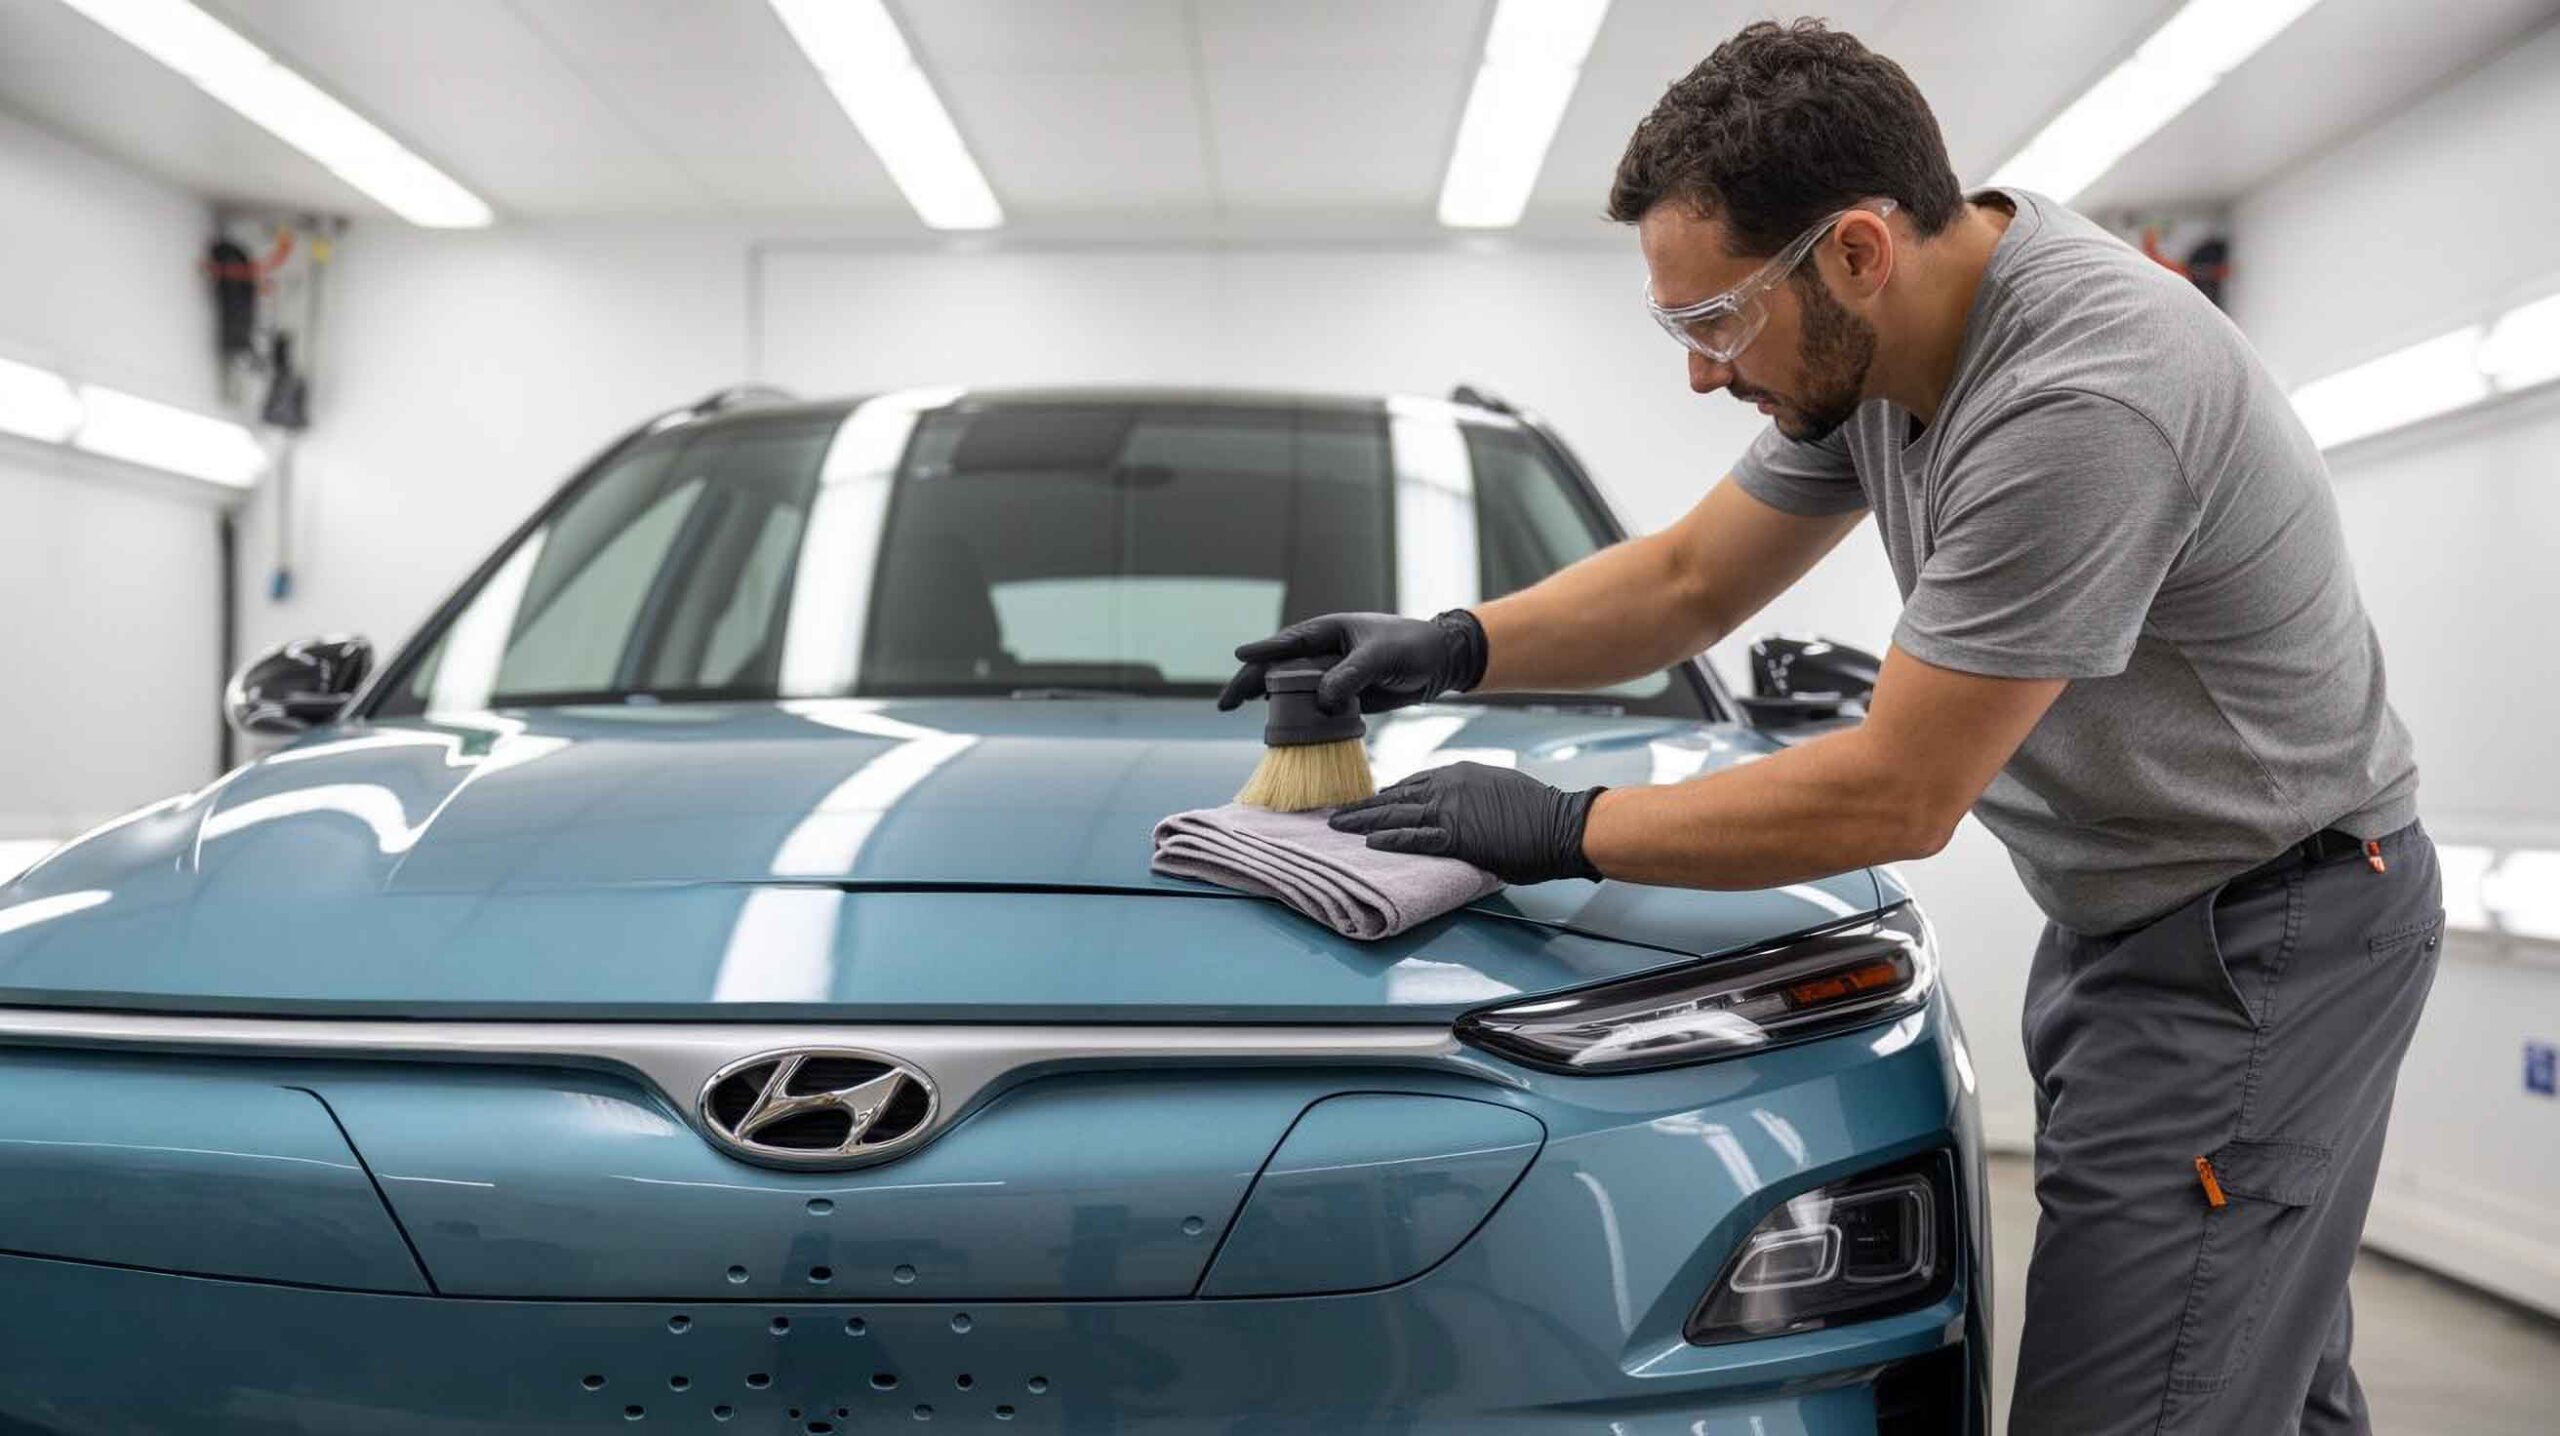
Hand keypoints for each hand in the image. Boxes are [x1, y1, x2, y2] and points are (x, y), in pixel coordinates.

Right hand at [1216, 610, 1487, 714]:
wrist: (1438, 662)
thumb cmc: (1411, 646)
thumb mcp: (1380, 657)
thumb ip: (1350, 676)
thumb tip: (1320, 700)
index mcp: (1329, 631)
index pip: (1289, 641)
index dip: (1263, 650)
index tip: (1239, 655)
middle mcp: (1323, 652)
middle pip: (1278, 667)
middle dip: (1250, 680)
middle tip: (1226, 701)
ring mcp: (1329, 675)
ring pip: (1289, 688)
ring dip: (1264, 699)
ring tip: (1235, 709)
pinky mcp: (1340, 697)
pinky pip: (1310, 708)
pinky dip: (1292, 717)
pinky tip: (1274, 727)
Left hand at [1328, 762, 1605, 884]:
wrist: (1560, 823)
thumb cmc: (1538, 811)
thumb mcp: (1497, 789)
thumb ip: (1470, 796)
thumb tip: (1458, 811)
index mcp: (1458, 773)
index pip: (1411, 783)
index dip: (1386, 796)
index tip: (1369, 803)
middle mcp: (1447, 786)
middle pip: (1394, 797)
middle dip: (1364, 807)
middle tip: (1337, 814)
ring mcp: (1449, 810)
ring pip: (1395, 815)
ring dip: (1363, 822)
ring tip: (1338, 828)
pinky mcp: (1455, 835)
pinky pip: (1413, 838)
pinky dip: (1389, 840)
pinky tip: (1369, 843)